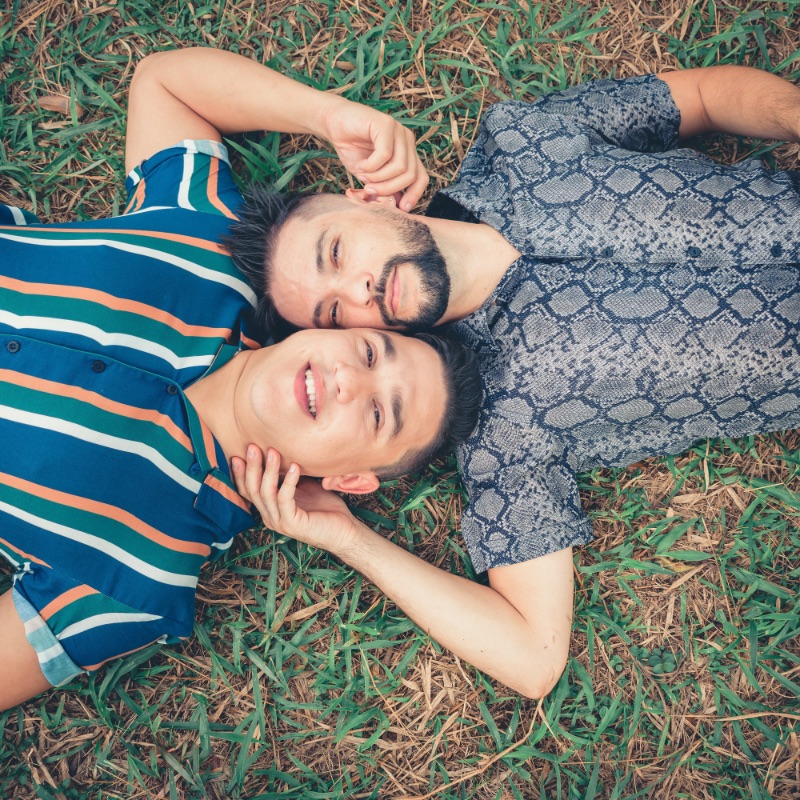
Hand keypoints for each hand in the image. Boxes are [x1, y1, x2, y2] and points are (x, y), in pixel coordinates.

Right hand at [231, 446, 359, 555]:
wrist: (344, 530)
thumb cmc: (325, 507)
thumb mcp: (303, 487)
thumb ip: (288, 476)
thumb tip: (282, 450)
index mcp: (269, 509)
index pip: (247, 491)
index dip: (240, 473)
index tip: (238, 453)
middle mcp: (270, 517)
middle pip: (252, 490)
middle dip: (251, 467)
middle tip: (253, 447)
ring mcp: (279, 522)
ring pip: (266, 493)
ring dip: (268, 471)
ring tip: (273, 452)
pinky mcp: (292, 523)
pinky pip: (285, 499)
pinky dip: (289, 481)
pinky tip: (295, 467)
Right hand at [320, 97, 428, 210]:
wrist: (334, 124)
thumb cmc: (353, 150)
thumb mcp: (371, 176)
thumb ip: (385, 187)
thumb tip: (398, 206)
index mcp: (407, 153)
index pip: (421, 177)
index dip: (414, 195)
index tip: (401, 208)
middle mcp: (407, 141)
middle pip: (410, 175)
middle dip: (389, 189)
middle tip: (370, 191)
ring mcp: (398, 131)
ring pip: (399, 167)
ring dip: (378, 178)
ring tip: (363, 176)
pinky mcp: (386, 124)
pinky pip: (385, 154)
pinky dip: (371, 166)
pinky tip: (361, 165)